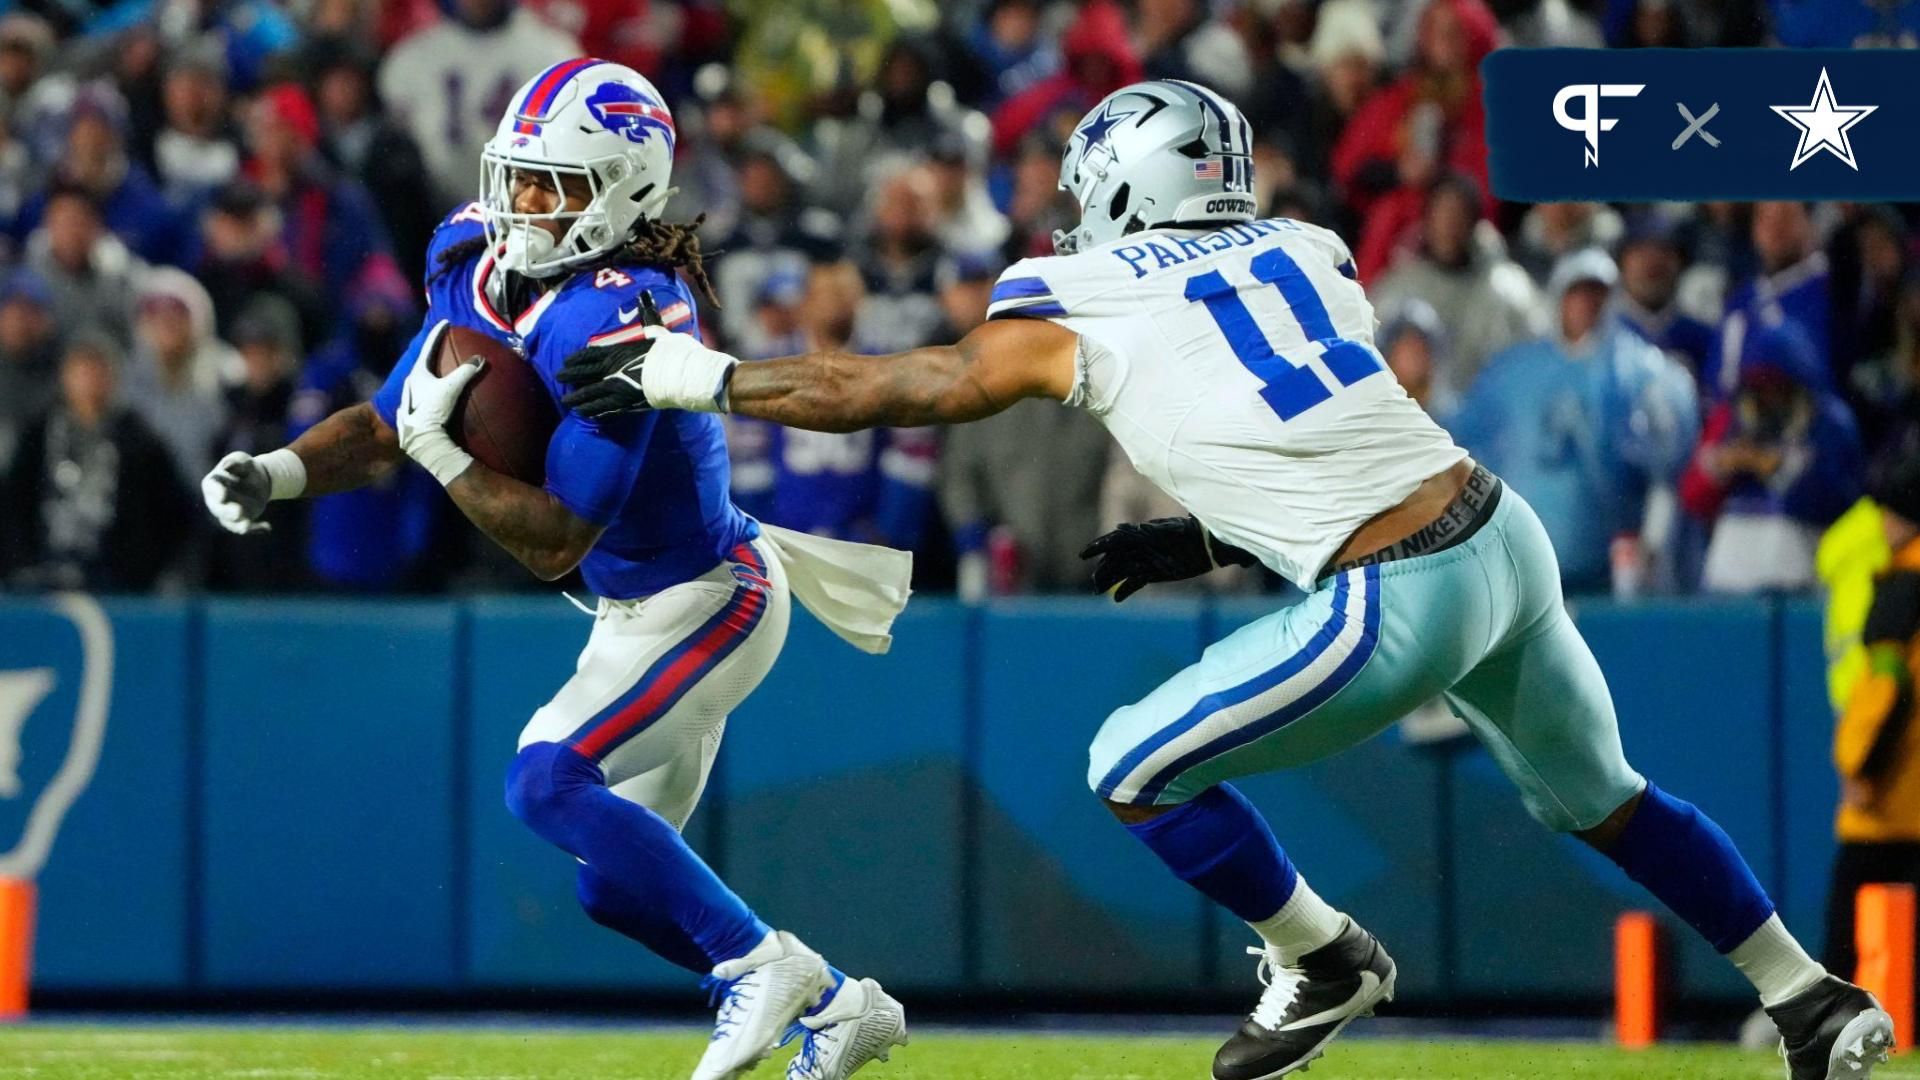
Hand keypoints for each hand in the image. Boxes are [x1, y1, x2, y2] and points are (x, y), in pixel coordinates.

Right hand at [202, 451, 270, 533]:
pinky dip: (256, 528)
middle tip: (238, 512)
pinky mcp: (240, 520)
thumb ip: (236, 463)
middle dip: (228, 512)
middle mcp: (216, 501)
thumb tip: (227, 466)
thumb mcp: (243, 460)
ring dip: (239, 525)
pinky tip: (267, 527)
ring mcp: (227, 513)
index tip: (223, 495)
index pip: (212, 488)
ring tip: (247, 526)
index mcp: (213, 483)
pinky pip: (246, 527)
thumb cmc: (245, 467)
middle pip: (219, 509)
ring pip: (230, 522)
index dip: (216, 492)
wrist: (257, 479)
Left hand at [396, 320, 481, 485]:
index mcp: (418, 374)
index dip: (437, 333)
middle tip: (440, 348)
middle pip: (421, 364)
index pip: (429, 347)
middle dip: (431, 355)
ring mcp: (409, 400)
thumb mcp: (451, 389)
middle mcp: (410, 384)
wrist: (421, 440)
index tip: (445, 322)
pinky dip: (429, 394)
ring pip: (419, 382)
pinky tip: (434, 402)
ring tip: (439, 375)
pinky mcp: (412, 415)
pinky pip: (422, 398)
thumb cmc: (433, 411)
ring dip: (429, 376)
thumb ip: (466, 372)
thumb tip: (481, 359)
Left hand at [558, 291, 659, 418]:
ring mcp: (614, 386)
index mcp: (617, 351)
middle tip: (558, 378)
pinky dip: (590, 410)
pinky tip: (582, 412)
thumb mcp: (655, 331)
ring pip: (589, 392)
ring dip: (576, 397)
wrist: (673, 373)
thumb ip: (647, 317)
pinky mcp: (621, 402)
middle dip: (570, 375)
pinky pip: (601, 407)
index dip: (577, 358)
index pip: (590, 354)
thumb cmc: (666, 352)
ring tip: (566, 401)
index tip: (566, 361)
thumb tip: (646, 296)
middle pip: (584, 372)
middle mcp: (610, 368)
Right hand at [1079, 516, 1255, 601]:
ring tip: (1097, 591)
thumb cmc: (1198, 533)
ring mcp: (1150, 559)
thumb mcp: (1177, 531)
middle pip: (1117, 558)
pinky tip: (1117, 598)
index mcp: (1145, 534)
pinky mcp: (1158, 572)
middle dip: (1103, 569)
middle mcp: (1143, 546)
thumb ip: (1157, 532)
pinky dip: (1126, 589)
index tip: (1083, 556)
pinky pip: (1137, 581)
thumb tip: (1133, 530)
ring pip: (1123, 570)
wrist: (1214, 542)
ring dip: (1110, 579)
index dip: (1099, 547)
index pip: (1116, 539)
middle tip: (1094, 584)